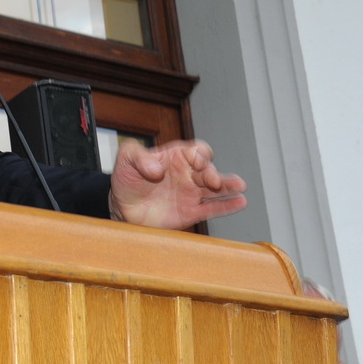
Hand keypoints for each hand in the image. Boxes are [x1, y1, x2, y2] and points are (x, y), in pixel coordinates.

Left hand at [108, 139, 246, 229]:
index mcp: (176, 157)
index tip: (198, 162)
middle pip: (209, 170)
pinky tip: (240, 203)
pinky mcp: (192, 212)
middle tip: (214, 181)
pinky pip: (212, 208)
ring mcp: (192, 193)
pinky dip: (227, 206)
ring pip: (216, 189)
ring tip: (240, 187)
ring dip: (228, 186)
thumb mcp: (126, 158)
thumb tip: (156, 169)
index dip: (200, 155)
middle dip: (214, 174)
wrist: (122, 207)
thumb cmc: (126, 179)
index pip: (196, 151)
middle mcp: (188, 173)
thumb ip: (138, 156)